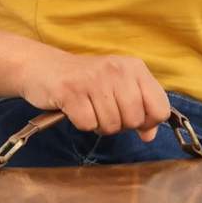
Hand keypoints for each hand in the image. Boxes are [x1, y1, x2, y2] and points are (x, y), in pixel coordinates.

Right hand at [17, 47, 170, 141]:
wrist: (41, 67)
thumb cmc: (84, 81)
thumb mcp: (117, 89)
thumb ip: (139, 109)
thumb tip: (150, 135)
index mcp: (135, 68)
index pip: (160, 108)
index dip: (148, 122)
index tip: (134, 120)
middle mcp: (117, 70)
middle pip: (135, 120)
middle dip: (120, 125)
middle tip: (104, 112)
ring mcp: (94, 80)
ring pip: (111, 125)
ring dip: (99, 125)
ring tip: (89, 109)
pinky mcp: (71, 91)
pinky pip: (88, 125)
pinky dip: (82, 123)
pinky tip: (76, 110)